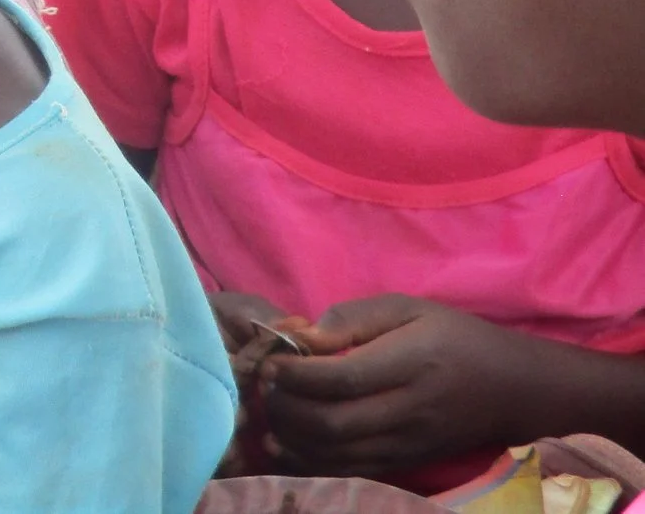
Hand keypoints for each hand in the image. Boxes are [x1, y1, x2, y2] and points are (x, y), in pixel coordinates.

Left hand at [255, 295, 532, 475]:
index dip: (295, 374)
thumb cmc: (456, 338)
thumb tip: (302, 336)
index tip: (270, 361)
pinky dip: (311, 461)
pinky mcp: (408, 464)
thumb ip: (352, 318)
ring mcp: (409, 445)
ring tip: (270, 411)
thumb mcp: (408, 308)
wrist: (515, 390)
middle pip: (332, 423)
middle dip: (285, 407)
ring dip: (292, 436)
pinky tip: (286, 444)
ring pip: (337, 454)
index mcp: (409, 364)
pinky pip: (351, 471)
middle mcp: (408, 411)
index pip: (340, 378)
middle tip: (264, 386)